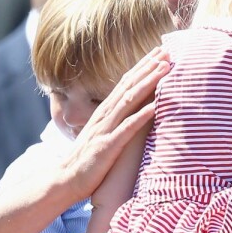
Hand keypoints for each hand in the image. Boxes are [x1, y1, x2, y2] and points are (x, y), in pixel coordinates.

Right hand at [64, 48, 168, 201]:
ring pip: (129, 100)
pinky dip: (142, 115)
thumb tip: (127, 115)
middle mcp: (104, 116)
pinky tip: (156, 106)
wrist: (64, 181)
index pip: (125, 84)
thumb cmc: (86, 162)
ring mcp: (105, 130)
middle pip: (129, 86)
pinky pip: (127, 128)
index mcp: (103, 113)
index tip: (158, 53)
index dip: (142, 67)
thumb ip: (112, 123)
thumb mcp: (100, 136)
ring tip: (165, 69)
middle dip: (148, 67)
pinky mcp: (107, 146)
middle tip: (167, 51)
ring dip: (148, 83)